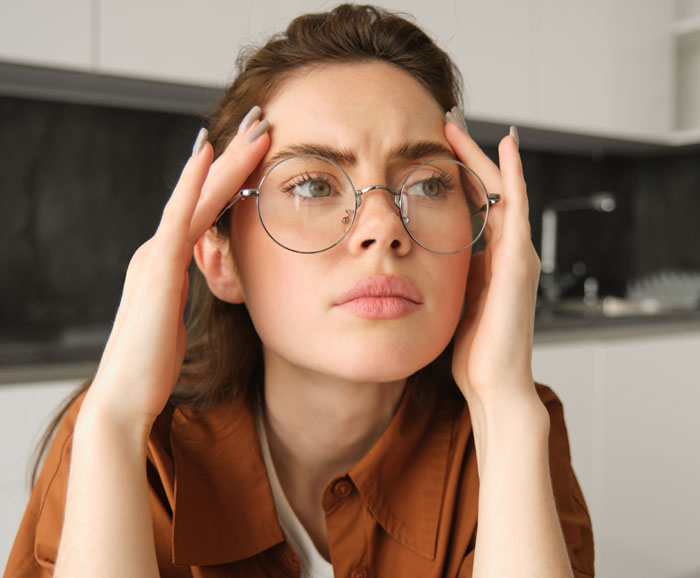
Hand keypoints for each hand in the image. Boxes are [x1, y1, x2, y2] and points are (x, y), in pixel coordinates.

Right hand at [81, 118, 269, 437]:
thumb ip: (187, 296)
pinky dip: (193, 183)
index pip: (206, 210)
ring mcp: (156, 255)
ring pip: (196, 196)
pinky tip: (208, 152)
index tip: (258, 150)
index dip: (231, 177)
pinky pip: (180, 217)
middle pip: (202, 193)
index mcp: (168, 263)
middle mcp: (159, 250)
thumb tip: (206, 289)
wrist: (126, 396)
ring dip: (226, 159)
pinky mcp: (157, 267)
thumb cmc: (153, 364)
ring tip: (254, 127)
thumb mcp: (178, 321)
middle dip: (233, 156)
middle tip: (262, 120)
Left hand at [445, 122, 540, 408]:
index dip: (456, 177)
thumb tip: (422, 261)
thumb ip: (448, 278)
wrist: (492, 383)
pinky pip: (518, 208)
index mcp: (489, 262)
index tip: (432, 152)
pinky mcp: (520, 261)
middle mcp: (508, 252)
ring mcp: (518, 254)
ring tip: (459, 125)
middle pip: (489, 190)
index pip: (475, 207)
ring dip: (482, 156)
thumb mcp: (453, 303)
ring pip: (503, 190)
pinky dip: (515, 175)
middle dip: (466, 156)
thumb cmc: (471, 351)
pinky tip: (505, 147)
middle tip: (444, 123)